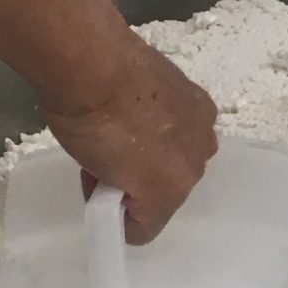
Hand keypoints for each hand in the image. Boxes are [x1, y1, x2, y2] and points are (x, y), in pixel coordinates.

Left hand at [40, 32, 219, 243]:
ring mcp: (203, 128)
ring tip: (125, 126)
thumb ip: (115, 186)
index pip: (146, 227)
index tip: (97, 186)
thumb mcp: (90, 168)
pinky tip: (143, 105)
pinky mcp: (200, 98)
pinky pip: (185, 126)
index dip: (117, 214)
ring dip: (157, 152)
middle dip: (140, 180)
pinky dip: (167, 123)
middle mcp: (198, 164)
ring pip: (179, 157)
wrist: (93, 60)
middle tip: (107, 156)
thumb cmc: (85, 119)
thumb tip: (117, 182)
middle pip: (167, 191)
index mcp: (171, 189)